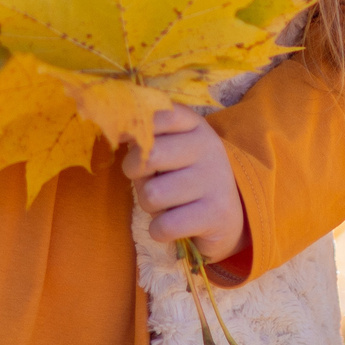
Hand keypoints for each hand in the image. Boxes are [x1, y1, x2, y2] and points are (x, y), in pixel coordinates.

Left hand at [121, 107, 248, 268]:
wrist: (226, 219)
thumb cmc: (184, 176)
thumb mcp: (171, 148)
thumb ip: (147, 135)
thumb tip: (119, 131)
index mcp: (195, 126)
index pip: (160, 114)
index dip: (134, 127)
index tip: (124, 139)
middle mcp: (208, 148)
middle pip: (149, 156)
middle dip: (135, 172)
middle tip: (146, 179)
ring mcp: (215, 181)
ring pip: (153, 195)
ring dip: (149, 205)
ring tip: (164, 204)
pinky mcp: (215, 215)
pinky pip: (164, 225)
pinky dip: (159, 230)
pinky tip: (172, 224)